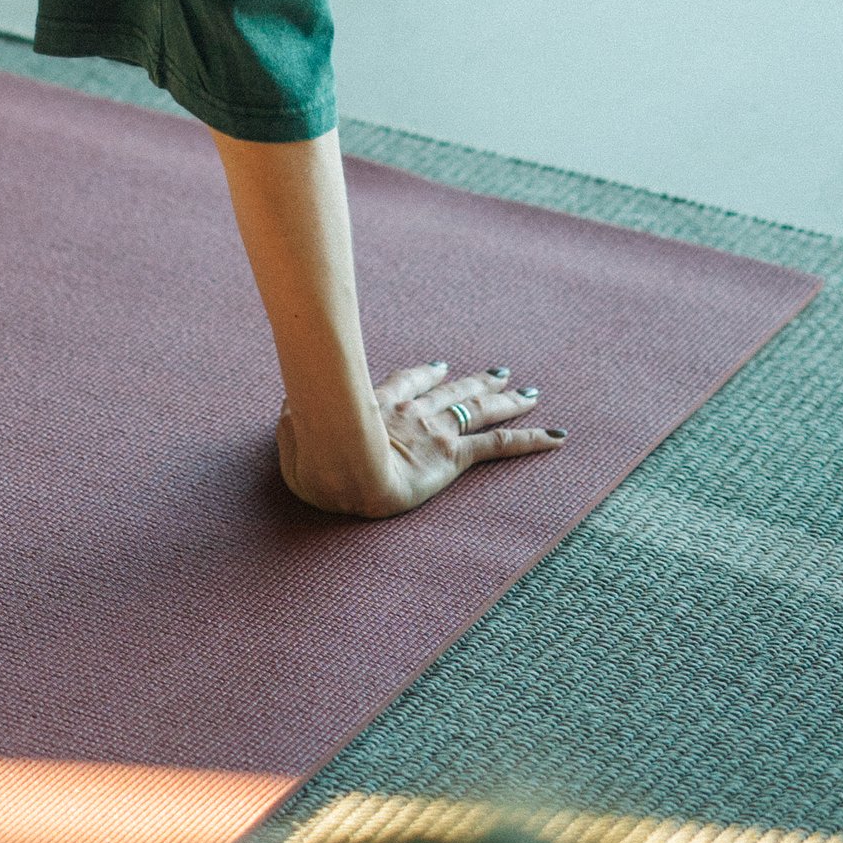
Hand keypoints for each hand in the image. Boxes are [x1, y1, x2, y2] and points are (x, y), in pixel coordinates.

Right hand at [280, 362, 562, 517]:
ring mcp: (436, 431)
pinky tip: (557, 436)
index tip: (436, 368)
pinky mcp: (454, 458)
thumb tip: (286, 408)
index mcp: (378, 404)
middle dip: (475, 379)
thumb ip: (295, 423)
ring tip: (527, 389)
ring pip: (480, 407)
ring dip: (505, 398)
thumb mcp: (296, 436)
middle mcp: (413, 410)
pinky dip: (532, 440)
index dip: (424, 375)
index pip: (407, 382)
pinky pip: (499, 446)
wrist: (343, 473)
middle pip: (452, 389)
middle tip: (497, 371)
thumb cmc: (316, 458)